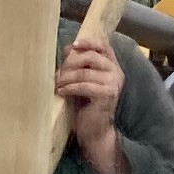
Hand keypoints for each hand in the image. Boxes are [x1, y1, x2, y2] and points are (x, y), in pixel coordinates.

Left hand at [57, 31, 127, 173]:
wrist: (95, 130)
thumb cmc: (87, 104)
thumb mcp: (83, 80)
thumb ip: (79, 65)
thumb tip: (67, 50)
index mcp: (113, 66)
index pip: (104, 46)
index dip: (88, 43)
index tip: (72, 46)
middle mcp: (116, 72)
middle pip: (90, 57)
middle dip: (70, 64)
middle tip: (58, 73)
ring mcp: (113, 84)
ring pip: (84, 72)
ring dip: (66, 77)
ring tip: (57, 83)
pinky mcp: (106, 95)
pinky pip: (84, 86)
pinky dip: (69, 88)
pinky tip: (61, 92)